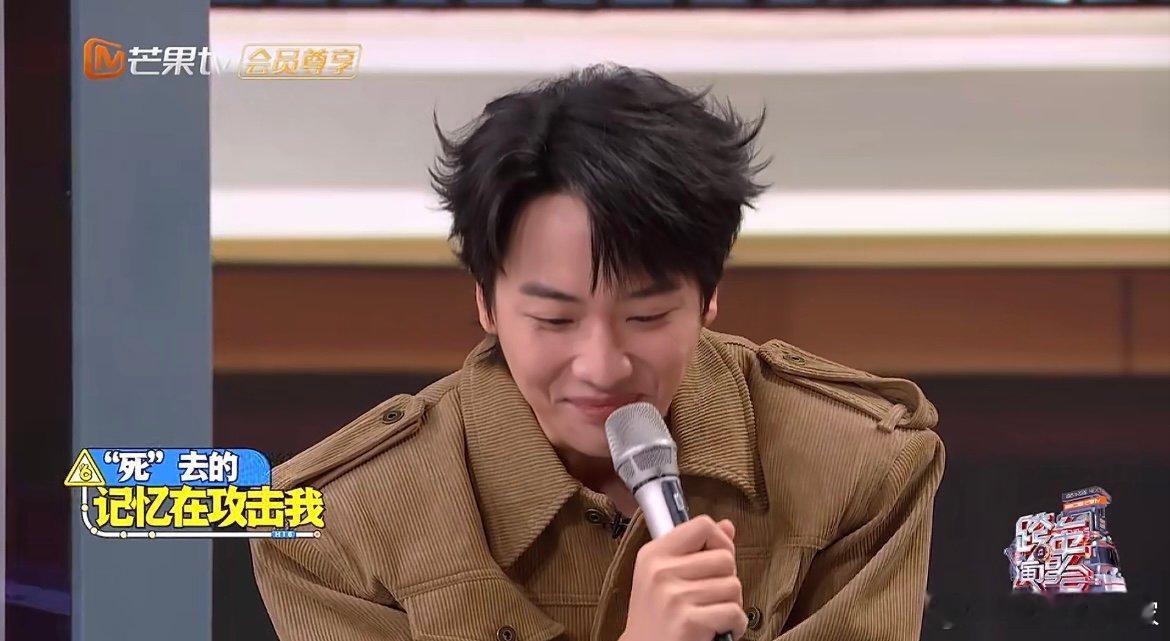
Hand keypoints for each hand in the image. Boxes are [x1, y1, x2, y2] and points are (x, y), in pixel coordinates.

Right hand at [621, 515, 746, 640]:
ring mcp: (674, 596)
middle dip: (727, 580)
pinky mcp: (689, 621)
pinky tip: (718, 631)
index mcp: (654, 554)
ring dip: (731, 605)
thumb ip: (698, 549)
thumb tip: (728, 525)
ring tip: (711, 615)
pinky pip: (734, 613)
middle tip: (709, 598)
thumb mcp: (666, 576)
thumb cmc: (659, 616)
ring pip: (734, 586)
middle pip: (725, 558)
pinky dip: (735, 625)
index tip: (715, 561)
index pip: (702, 525)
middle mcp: (661, 571)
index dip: (720, 541)